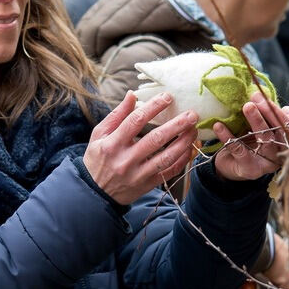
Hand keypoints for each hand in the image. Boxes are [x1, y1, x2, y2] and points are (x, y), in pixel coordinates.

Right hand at [84, 92, 198, 204]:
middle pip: (156, 139)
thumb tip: (132, 95)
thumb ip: (116, 115)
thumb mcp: (99, 135)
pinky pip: (168, 172)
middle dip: (177, 125)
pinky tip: (189, 149)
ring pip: (166, 157)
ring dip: (183, 143)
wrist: (95, 193)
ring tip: (194, 130)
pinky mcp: (147, 185)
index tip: (168, 97)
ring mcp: (138, 174)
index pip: (135, 121)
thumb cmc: (97, 159)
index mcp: (112, 144)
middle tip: (192, 114)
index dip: (153, 107)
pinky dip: (182, 161)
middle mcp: (126, 160)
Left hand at [212, 92, 288, 180]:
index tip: (284, 104)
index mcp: (288, 140)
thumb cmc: (248, 140)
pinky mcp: (250, 169)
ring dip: (256, 120)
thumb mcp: (260, 125)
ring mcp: (267, 163)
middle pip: (282, 130)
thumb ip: (267, 113)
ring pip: (265, 138)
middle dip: (270, 111)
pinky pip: (239, 150)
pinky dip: (228, 136)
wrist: (230, 164)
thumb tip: (263, 93)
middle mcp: (281, 152)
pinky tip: (219, 126)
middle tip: (256, 96)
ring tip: (247, 106)